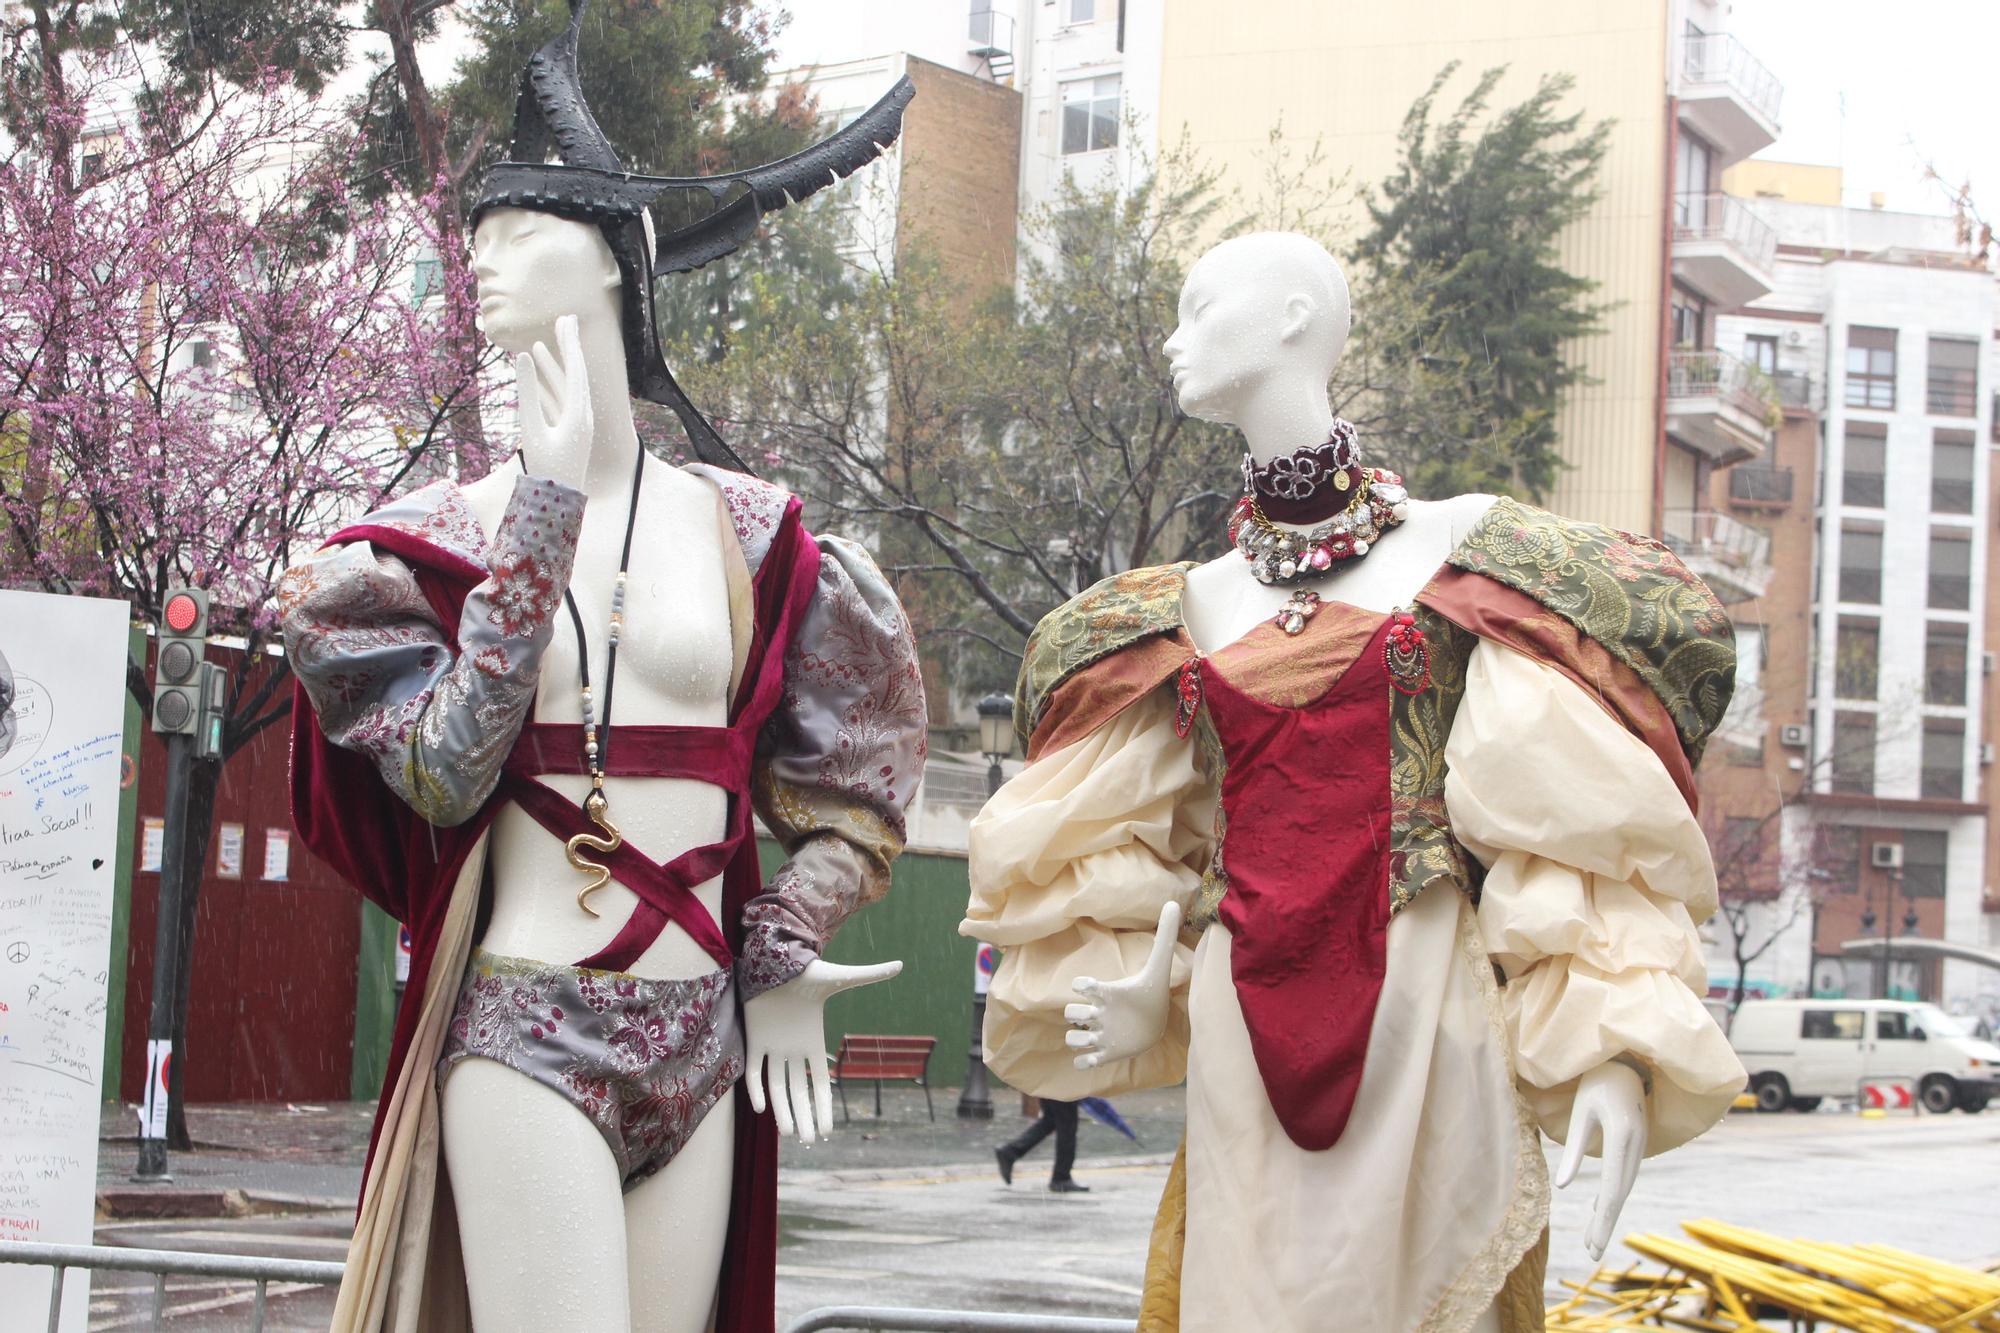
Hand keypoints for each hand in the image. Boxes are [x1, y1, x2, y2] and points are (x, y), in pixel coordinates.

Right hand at [515, 314, 591, 486]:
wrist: (556, 502)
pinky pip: (559, 402)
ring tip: (542, 346)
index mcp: (579, 413)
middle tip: (563, 321)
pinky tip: (539, 376)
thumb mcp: (531, 428)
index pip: (577, 369)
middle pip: (575, 373)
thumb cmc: (544, 468)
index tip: (566, 320)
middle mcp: (582, 415)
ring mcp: (576, 423)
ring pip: (565, 388)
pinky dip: (549, 386)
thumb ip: (526, 391)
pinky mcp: (568, 431)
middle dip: (568, 347)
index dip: (570, 343)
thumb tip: (523, 357)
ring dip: (554, 367)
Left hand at [743, 958, 901, 1144]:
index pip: (820, 1082)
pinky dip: (756, 1090)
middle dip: (804, 1117)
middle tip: (809, 1142)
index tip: (828, 1131)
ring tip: (790, 1134)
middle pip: (799, 1091)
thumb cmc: (810, 971)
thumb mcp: (841, 977)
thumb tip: (901, 964)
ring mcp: (773, 1046)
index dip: (823, 1106)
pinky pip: (754, 1071)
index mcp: (814, 1041)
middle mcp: (793, 1049)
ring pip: (777, 1086)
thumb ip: (869, 975)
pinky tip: (762, 1109)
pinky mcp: (754, 1039)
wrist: (778, 958)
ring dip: (782, 1110)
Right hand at [1063, 900, 1180, 1069]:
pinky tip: (1095, 1058)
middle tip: (1093, 1015)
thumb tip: (1174, 902)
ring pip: (1073, 1038)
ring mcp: (1101, 1034)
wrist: (1155, 1023)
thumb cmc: (1151, 992)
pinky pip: (1083, 1061)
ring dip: (1077, 1039)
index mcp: (1108, 993)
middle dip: (1076, 1014)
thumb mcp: (1159, 965)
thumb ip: (1165, 935)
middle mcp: (1099, 1014)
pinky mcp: (1106, 1053)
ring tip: (1093, 1039)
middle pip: (1071, 1012)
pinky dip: (1083, 1062)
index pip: (1084, 986)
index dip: (1083, 985)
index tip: (1089, 986)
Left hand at [1556, 1061, 1648, 1260]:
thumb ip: (1575, 1149)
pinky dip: (1612, 1196)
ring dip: (1608, 1214)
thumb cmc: (1596, 1083)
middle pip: (1620, 1194)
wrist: (1625, 1062)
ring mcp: (1639, 1147)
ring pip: (1623, 1188)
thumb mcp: (1580, 1112)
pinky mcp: (1634, 1146)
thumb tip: (1565, 1186)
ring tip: (1592, 1239)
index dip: (1603, 1219)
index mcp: (1623, 1136)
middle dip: (1605, 1225)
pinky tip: (1598, 1210)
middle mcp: (1636, 1146)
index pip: (1614, 1188)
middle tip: (1591, 1253)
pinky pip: (1624, 1177)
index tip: (1594, 1244)